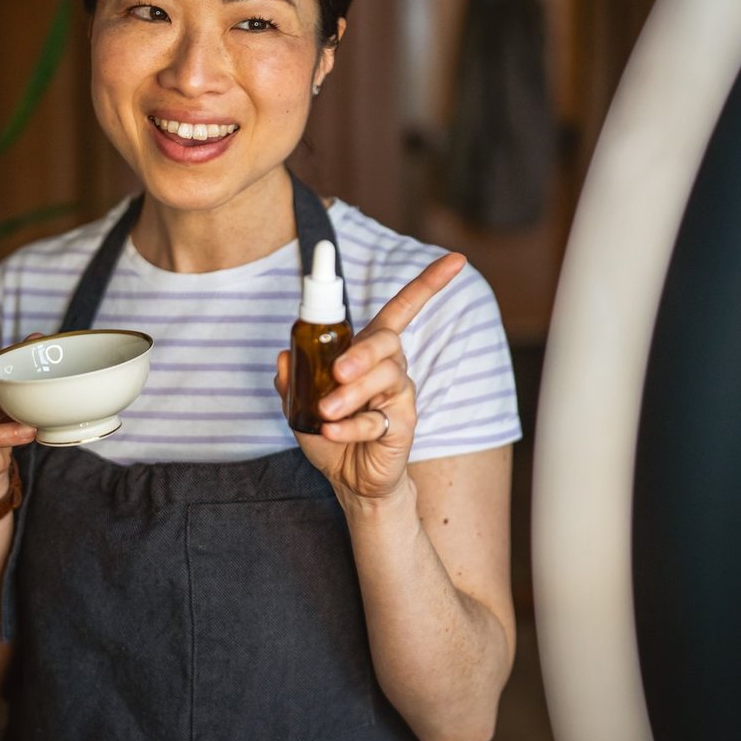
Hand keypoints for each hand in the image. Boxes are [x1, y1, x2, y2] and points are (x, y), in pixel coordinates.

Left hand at [275, 253, 465, 501]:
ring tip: (326, 413)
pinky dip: (351, 426)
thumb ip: (292, 378)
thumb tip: (284, 355)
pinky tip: (332, 431)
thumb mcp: (299, 404)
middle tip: (338, 372)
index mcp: (369, 351)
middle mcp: (390, 366)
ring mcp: (399, 395)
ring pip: (383, 379)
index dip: (428, 284)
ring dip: (351, 394)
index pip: (402, 309)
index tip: (457, 260)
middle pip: (387, 341)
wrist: (348, 480)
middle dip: (362, 353)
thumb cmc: (330, 433)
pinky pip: (378, 419)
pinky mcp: (402, 424)